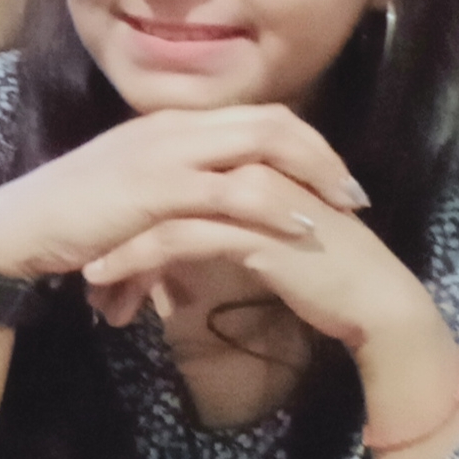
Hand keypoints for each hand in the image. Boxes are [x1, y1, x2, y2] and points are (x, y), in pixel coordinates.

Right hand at [0, 104, 365, 283]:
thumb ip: (176, 187)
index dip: (304, 141)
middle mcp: (176, 127)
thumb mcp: (134, 188)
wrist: (21, 226)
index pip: (257, 115)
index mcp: (173, 122)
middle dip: (321, 155)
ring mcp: (167, 154)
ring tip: (342, 210)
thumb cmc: (76, 213)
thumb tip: (213, 208)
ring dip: (310, 178)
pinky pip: (229, 193)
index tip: (333, 174)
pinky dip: (271, 209)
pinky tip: (299, 229)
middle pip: (272, 122)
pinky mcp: (157, 191)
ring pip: (260, 147)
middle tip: (353, 191)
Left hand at [80, 164, 429, 348]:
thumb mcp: (270, 233)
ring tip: (87, 273)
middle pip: (163, 181)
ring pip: (162, 207)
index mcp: (253, 159)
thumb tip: (195, 229)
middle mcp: (249, 164)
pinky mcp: (252, 230)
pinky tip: (106, 280)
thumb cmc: (324, 271)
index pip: (179, 168)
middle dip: (118, 218)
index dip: (138, 202)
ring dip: (118, 240)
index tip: (105, 233)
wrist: (375, 299)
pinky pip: (177, 238)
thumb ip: (233, 218)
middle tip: (83, 249)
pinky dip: (136, 258)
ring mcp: (250, 193)